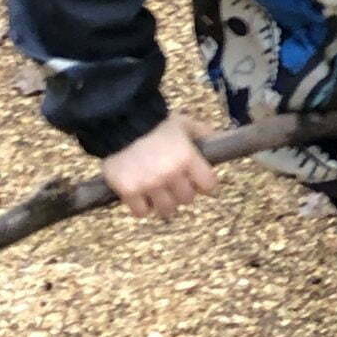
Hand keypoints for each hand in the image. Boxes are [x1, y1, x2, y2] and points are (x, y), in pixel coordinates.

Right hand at [102, 115, 216, 221]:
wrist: (119, 125)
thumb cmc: (154, 125)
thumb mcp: (183, 124)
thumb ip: (202, 133)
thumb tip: (217, 141)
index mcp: (187, 157)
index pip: (209, 185)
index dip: (203, 183)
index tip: (196, 180)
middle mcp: (170, 173)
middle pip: (187, 199)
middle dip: (181, 191)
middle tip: (172, 181)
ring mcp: (149, 184)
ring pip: (166, 209)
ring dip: (162, 201)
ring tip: (156, 188)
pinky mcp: (129, 191)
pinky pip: (142, 212)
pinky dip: (141, 206)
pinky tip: (140, 193)